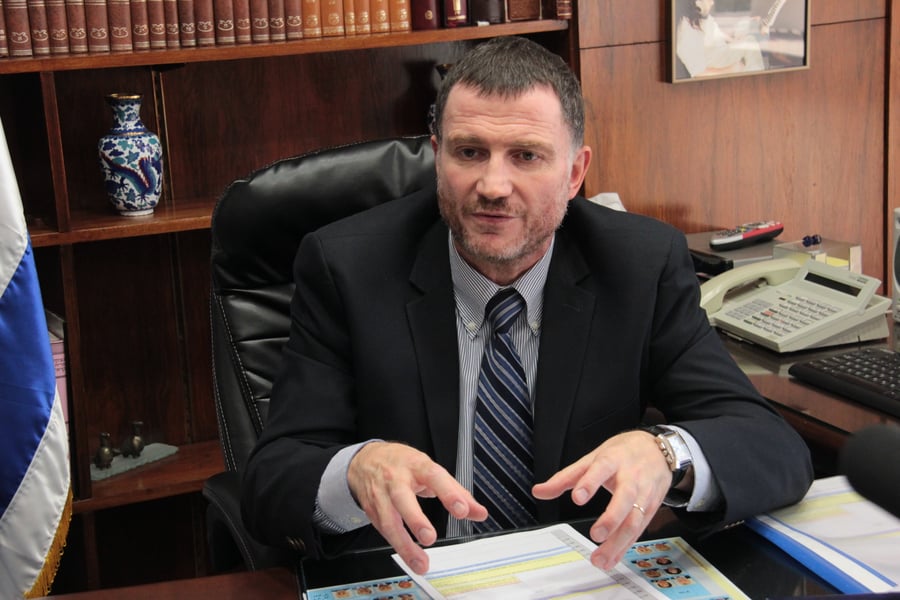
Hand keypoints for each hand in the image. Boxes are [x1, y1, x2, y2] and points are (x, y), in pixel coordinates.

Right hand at [348, 441, 487, 573]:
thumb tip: (478, 512)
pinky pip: (383, 530)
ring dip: (405, 544)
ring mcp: (381, 495)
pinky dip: (397, 545)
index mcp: (416, 465)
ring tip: (420, 561)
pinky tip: (408, 557)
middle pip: (402, 498)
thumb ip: (456, 492)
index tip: (461, 511)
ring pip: (389, 521)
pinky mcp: (371, 510)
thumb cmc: (402, 464)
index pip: (435, 477)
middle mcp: (396, 479)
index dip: (449, 494)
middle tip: (429, 538)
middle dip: (416, 520)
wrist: (366, 459)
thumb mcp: (430, 469)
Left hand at [532, 430, 671, 569]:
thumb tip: (539, 492)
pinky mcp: (651, 509)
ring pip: (634, 521)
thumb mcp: (592, 457)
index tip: (577, 497)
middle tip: (595, 534)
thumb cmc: (623, 453)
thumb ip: (565, 477)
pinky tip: (611, 559)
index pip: (601, 469)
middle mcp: (631, 477)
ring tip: (599, 559)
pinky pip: (639, 531)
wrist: (659, 451)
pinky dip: (624, 548)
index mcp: (613, 460)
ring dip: (617, 543)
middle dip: (611, 519)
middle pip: (625, 499)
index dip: (590, 483)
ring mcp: (644, 494)